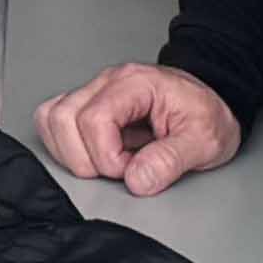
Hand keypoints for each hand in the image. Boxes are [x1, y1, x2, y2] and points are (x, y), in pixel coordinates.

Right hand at [36, 62, 243, 195]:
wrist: (212, 101)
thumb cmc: (207, 115)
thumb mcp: (205, 141)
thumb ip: (170, 160)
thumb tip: (136, 180)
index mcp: (136, 83)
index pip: (94, 119)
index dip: (107, 157)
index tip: (132, 170)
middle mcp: (108, 82)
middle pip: (62, 117)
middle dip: (84, 158)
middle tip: (118, 169)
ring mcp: (94, 91)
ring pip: (50, 117)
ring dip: (71, 152)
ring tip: (106, 162)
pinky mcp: (88, 104)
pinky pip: (54, 121)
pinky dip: (65, 146)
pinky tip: (94, 155)